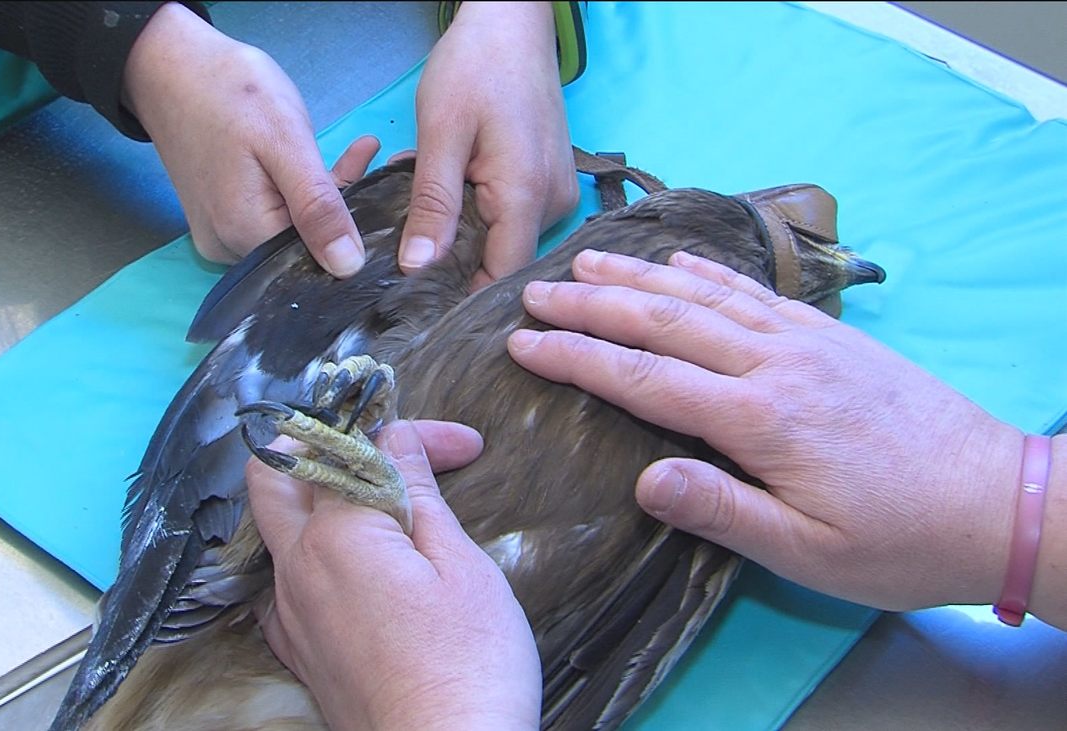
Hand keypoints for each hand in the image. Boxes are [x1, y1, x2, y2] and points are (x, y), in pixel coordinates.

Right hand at [123, 3, 374, 276]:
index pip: (317, 257)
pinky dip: (296, 192)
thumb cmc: (228, 92)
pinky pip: (268, 217)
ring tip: (355, 152)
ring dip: (323, 197)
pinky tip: (314, 161)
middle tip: (370, 159)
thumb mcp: (285, 142)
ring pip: (289, 229)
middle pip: (303, 245)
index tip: (379, 187)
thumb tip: (349, 267)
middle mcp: (227, 247)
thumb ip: (317, 206)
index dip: (352, 228)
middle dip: (341, 208)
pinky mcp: (218, 218)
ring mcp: (219, 234)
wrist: (168, 66)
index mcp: (246, 234)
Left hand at [247, 420, 540, 730]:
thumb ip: (418, 494)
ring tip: (378, 504)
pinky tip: (356, 565)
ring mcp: (291, 615)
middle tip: (377, 449)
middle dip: (319, 445)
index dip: (407, 435)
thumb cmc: (467, 670)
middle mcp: (297, 570)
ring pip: (275, 530)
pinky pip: (285, 583)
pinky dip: (312, 555)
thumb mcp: (461, 567)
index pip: (352, 449)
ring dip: (317, 501)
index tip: (457, 447)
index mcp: (336, 537)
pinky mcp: (300, 652)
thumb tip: (397, 438)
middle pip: (272, 476)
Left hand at [400, 1, 577, 289]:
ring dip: (462, 232)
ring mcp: (557, 194)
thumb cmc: (476, 65)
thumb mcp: (440, 134)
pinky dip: (478, 212)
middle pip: (502, 263)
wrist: (512, 22)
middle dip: (454, 260)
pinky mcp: (550, 183)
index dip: (459, 298)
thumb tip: (417, 267)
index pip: (499, 277)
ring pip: (504, 241)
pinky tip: (452, 188)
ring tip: (427, 204)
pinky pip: (512, 218)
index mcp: (528, 195)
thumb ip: (432, 205)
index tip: (417, 307)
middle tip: (407, 246)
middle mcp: (555, 204)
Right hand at [507, 248, 1032, 613]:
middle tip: (533, 292)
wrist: (998, 499)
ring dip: (639, 276)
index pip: (645, 379)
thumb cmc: (897, 541)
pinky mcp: (829, 337)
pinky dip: (707, 271)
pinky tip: (680, 262)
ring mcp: (805, 341)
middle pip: (664, 321)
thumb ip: (723, 511)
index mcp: (759, 419)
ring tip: (585, 261)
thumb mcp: (806, 552)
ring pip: (705, 295)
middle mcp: (774, 363)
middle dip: (591, 305)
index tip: (524, 342)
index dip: (578, 358)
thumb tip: (645, 479)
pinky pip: (753, 291)